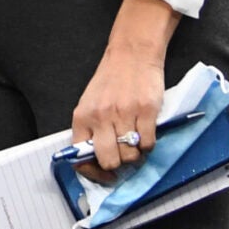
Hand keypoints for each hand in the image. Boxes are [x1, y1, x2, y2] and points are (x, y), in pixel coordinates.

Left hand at [71, 0, 179, 182]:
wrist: (132, 54)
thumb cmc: (111, 81)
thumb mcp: (90, 104)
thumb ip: (91, 130)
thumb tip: (95, 160)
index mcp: (83, 116)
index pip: (79, 155)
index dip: (92, 171)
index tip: (104, 174)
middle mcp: (101, 117)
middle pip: (108, 161)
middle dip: (117, 165)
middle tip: (123, 157)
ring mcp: (124, 114)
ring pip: (130, 155)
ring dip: (135, 155)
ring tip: (136, 141)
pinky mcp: (146, 111)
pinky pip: (148, 144)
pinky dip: (149, 145)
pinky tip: (146, 133)